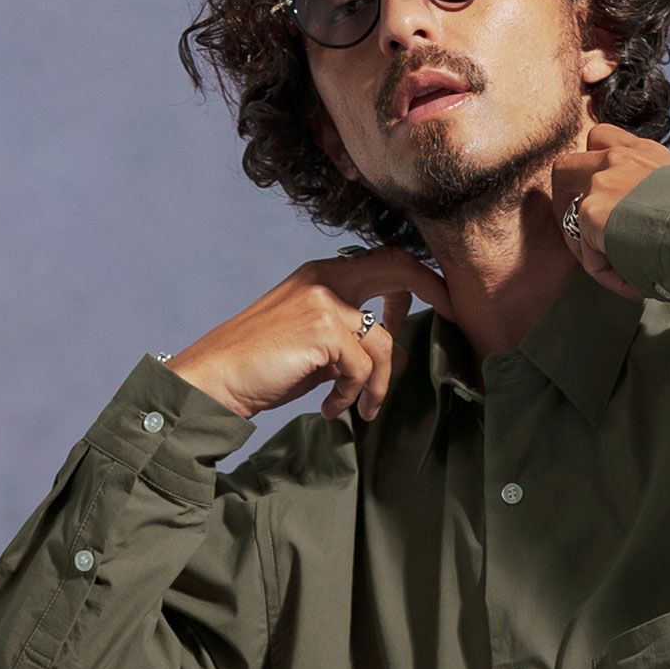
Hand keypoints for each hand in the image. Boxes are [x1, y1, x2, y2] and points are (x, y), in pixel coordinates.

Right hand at [164, 246, 455, 422]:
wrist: (213, 379)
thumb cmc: (260, 366)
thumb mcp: (310, 341)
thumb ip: (347, 332)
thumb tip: (390, 347)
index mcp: (320, 275)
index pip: (382, 259)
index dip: (417, 277)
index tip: (440, 299)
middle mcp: (324, 278)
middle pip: (397, 267)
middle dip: (433, 290)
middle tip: (456, 316)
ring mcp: (324, 302)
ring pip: (385, 342)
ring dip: (381, 384)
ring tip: (361, 408)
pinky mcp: (323, 331)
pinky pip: (364, 369)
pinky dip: (351, 396)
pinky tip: (329, 409)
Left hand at [550, 122, 669, 300]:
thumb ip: (660, 193)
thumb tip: (655, 221)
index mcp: (643, 151)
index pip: (602, 139)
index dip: (592, 168)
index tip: (601, 196)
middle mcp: (618, 158)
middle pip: (567, 167)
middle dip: (566, 200)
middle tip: (583, 231)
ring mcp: (601, 183)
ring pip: (569, 214)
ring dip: (586, 245)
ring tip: (618, 270)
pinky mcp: (592, 214)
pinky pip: (587, 254)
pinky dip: (606, 273)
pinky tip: (633, 284)